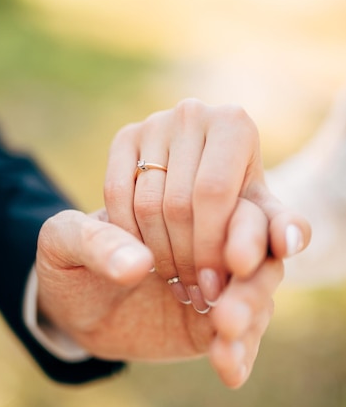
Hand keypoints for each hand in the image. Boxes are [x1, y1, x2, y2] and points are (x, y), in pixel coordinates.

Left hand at [36, 208, 282, 387]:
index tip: (234, 260)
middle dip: (253, 280)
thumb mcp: (65, 241)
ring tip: (224, 337)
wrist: (71, 305)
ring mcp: (219, 283)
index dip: (245, 230)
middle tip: (228, 310)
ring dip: (250, 314)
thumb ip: (95, 241)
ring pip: (258, 292)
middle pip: (260, 250)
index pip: (234, 204)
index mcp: (185, 202)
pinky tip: (230, 370)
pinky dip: (240, 353)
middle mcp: (212, 239)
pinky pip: (241, 338)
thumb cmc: (73, 259)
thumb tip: (138, 265)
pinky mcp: (214, 325)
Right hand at [104, 98, 310, 308]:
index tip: (217, 287)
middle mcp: (192, 113)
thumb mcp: (263, 216)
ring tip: (177, 284)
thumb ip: (282, 230)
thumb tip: (289, 244)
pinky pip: (116, 195)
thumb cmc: (238, 204)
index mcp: (233, 123)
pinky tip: (145, 259)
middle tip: (197, 294)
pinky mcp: (124, 136)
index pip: (213, 193)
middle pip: (178, 202)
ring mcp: (154, 122)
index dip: (210, 246)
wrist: (205, 182)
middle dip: (187, 259)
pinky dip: (127, 236)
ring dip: (158, 255)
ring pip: (145, 203)